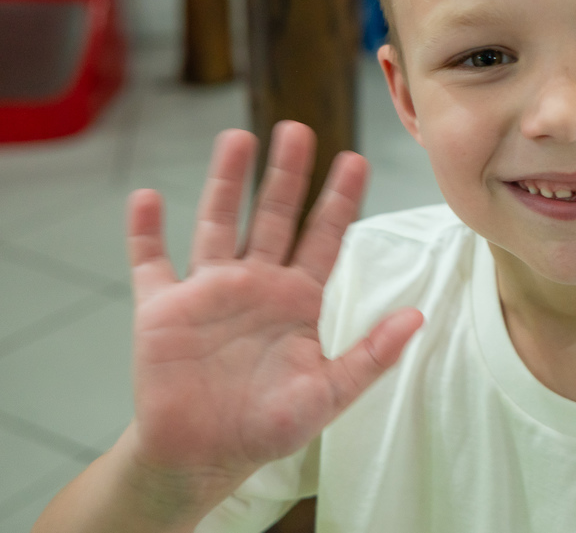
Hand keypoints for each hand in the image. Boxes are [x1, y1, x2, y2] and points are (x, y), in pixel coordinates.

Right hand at [124, 121, 422, 492]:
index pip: (324, 238)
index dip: (339, 200)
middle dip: (286, 174)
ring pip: (217, 223)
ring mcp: (208, 292)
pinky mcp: (161, 310)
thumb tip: (419, 317)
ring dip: (225, 182)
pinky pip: (150, 263)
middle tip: (298, 129)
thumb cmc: (268, 427)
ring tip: (237, 138)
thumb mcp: (330, 393)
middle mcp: (255, 284)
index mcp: (297, 299)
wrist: (204, 457)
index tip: (355, 159)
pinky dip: (144, 232)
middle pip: (273, 216)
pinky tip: (145, 197)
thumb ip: (372, 354)